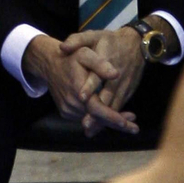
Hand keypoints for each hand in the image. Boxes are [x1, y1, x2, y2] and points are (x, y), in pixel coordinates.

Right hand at [22, 34, 137, 135]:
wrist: (49, 63)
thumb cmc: (71, 57)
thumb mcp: (85, 54)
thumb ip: (100, 64)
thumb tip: (116, 74)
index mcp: (77, 90)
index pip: (97, 110)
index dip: (113, 117)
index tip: (128, 122)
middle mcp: (72, 104)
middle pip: (97, 119)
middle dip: (117, 124)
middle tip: (135, 128)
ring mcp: (67, 110)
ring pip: (92, 120)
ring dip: (109, 122)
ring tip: (128, 121)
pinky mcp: (66, 112)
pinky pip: (85, 118)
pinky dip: (98, 119)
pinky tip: (111, 116)